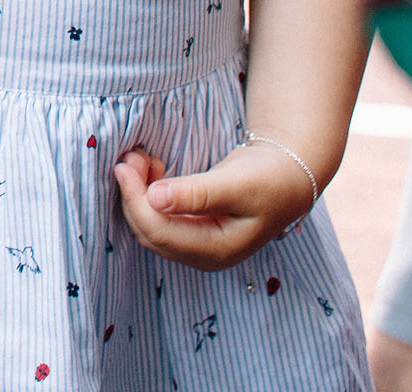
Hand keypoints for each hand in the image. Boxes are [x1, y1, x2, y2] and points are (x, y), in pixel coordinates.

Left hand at [111, 143, 314, 271]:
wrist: (287, 177)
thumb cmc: (268, 180)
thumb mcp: (236, 184)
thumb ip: (197, 193)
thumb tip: (154, 198)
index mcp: (217, 250)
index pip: (160, 232)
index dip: (136, 200)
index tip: (124, 166)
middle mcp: (203, 254)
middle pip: (150, 232)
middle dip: (133, 195)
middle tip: (129, 157)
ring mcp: (197, 244)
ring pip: (151, 224)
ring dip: (138, 193)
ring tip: (139, 158)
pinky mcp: (192, 229)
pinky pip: (159, 216)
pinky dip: (148, 193)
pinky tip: (152, 169)